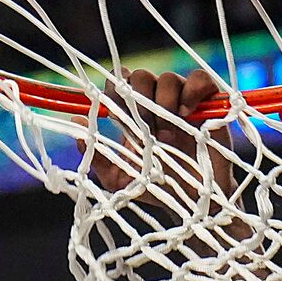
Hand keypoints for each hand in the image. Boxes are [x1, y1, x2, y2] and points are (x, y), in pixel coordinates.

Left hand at [93, 66, 235, 196]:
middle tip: (145, 130)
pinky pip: (200, 79)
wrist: (193, 204)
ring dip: (164, 103)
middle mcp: (156, 103)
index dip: (114, 88)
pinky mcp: (207, 104)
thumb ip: (96, 154)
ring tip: (167, 134)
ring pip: (168, 78)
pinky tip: (186, 113)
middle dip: (138, 100)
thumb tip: (74, 123)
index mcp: (134, 115)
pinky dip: (192, 90)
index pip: (120, 83)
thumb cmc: (157, 190)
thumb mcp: (119, 178)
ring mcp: (182, 101)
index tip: (115, 111)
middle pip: (141, 76)